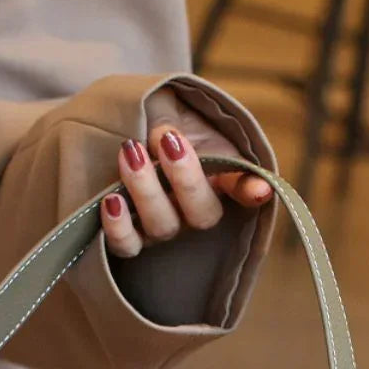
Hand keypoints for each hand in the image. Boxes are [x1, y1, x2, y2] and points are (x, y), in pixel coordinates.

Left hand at [100, 87, 272, 257]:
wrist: (124, 124)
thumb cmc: (169, 122)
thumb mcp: (196, 124)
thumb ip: (217, 148)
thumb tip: (247, 184)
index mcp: (217, 185)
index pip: (241, 193)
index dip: (248, 192)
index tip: (258, 190)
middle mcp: (191, 214)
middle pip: (199, 215)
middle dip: (185, 177)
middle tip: (166, 138)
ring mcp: (160, 229)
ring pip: (161, 226)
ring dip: (146, 190)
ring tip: (130, 151)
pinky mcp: (128, 237)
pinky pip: (126, 245)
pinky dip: (119, 226)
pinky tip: (111, 200)